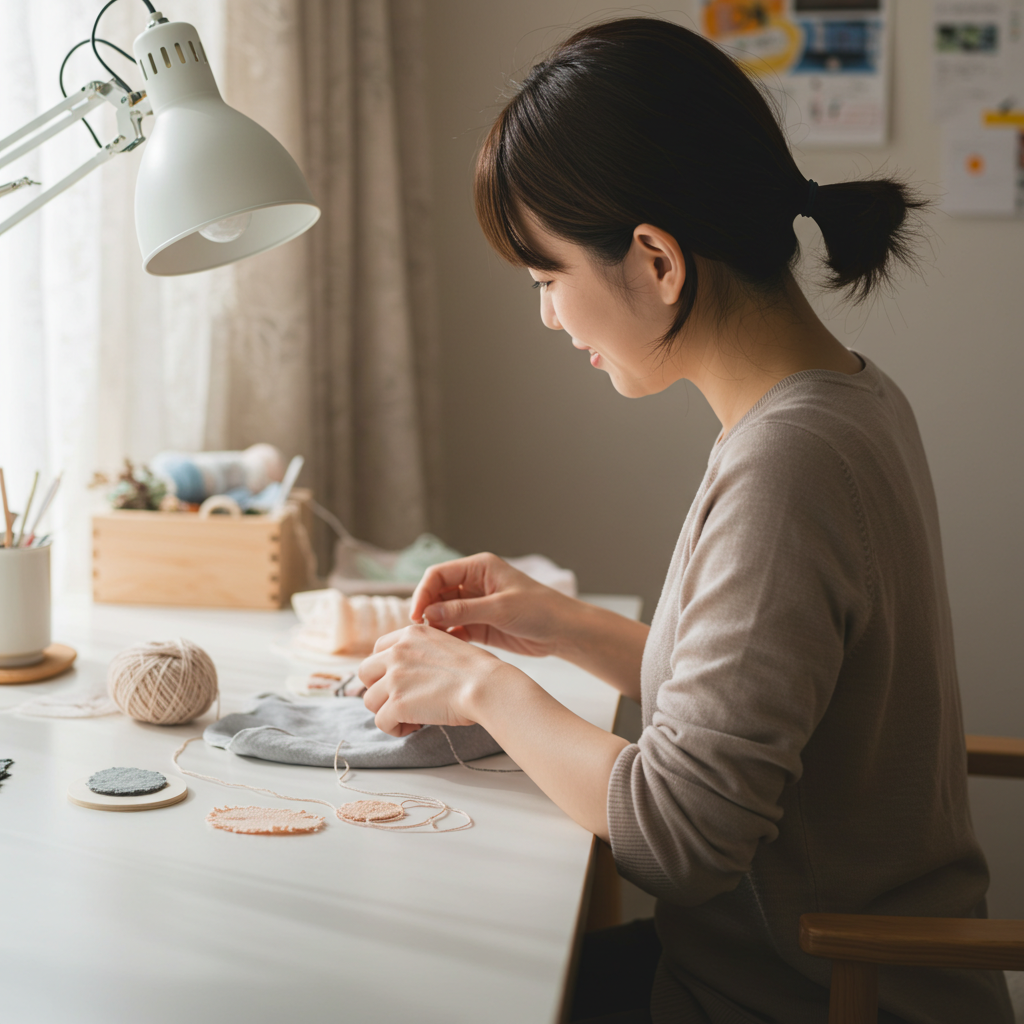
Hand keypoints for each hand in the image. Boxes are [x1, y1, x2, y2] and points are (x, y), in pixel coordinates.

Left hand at [358, 623, 522, 736]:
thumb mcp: (447, 643)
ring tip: (410, 716)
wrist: (486, 685)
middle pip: (365, 672)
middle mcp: (397, 652)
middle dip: (378, 688)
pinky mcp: (397, 703)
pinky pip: (381, 722)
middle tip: (399, 700)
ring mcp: (395, 677)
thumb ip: (423, 651)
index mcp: (411, 634)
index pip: (378, 649)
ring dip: (387, 710)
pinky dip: (394, 728)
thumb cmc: (478, 669)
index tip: (400, 682)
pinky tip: (414, 727)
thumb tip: (414, 672)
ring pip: (370, 700)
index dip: (385, 669)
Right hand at [410, 552, 572, 657]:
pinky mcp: (480, 625)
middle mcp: (474, 583)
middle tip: (421, 632)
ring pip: (443, 613)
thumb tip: (428, 614)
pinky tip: (445, 649)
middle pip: (437, 594)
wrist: (563, 631)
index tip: (417, 615)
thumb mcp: (500, 608)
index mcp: (479, 568)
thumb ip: (463, 610)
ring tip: (431, 643)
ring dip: (435, 626)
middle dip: (427, 611)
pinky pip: (455, 629)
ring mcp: (476, 605)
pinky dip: (448, 637)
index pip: (438, 575)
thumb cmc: (540, 610)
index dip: (423, 593)